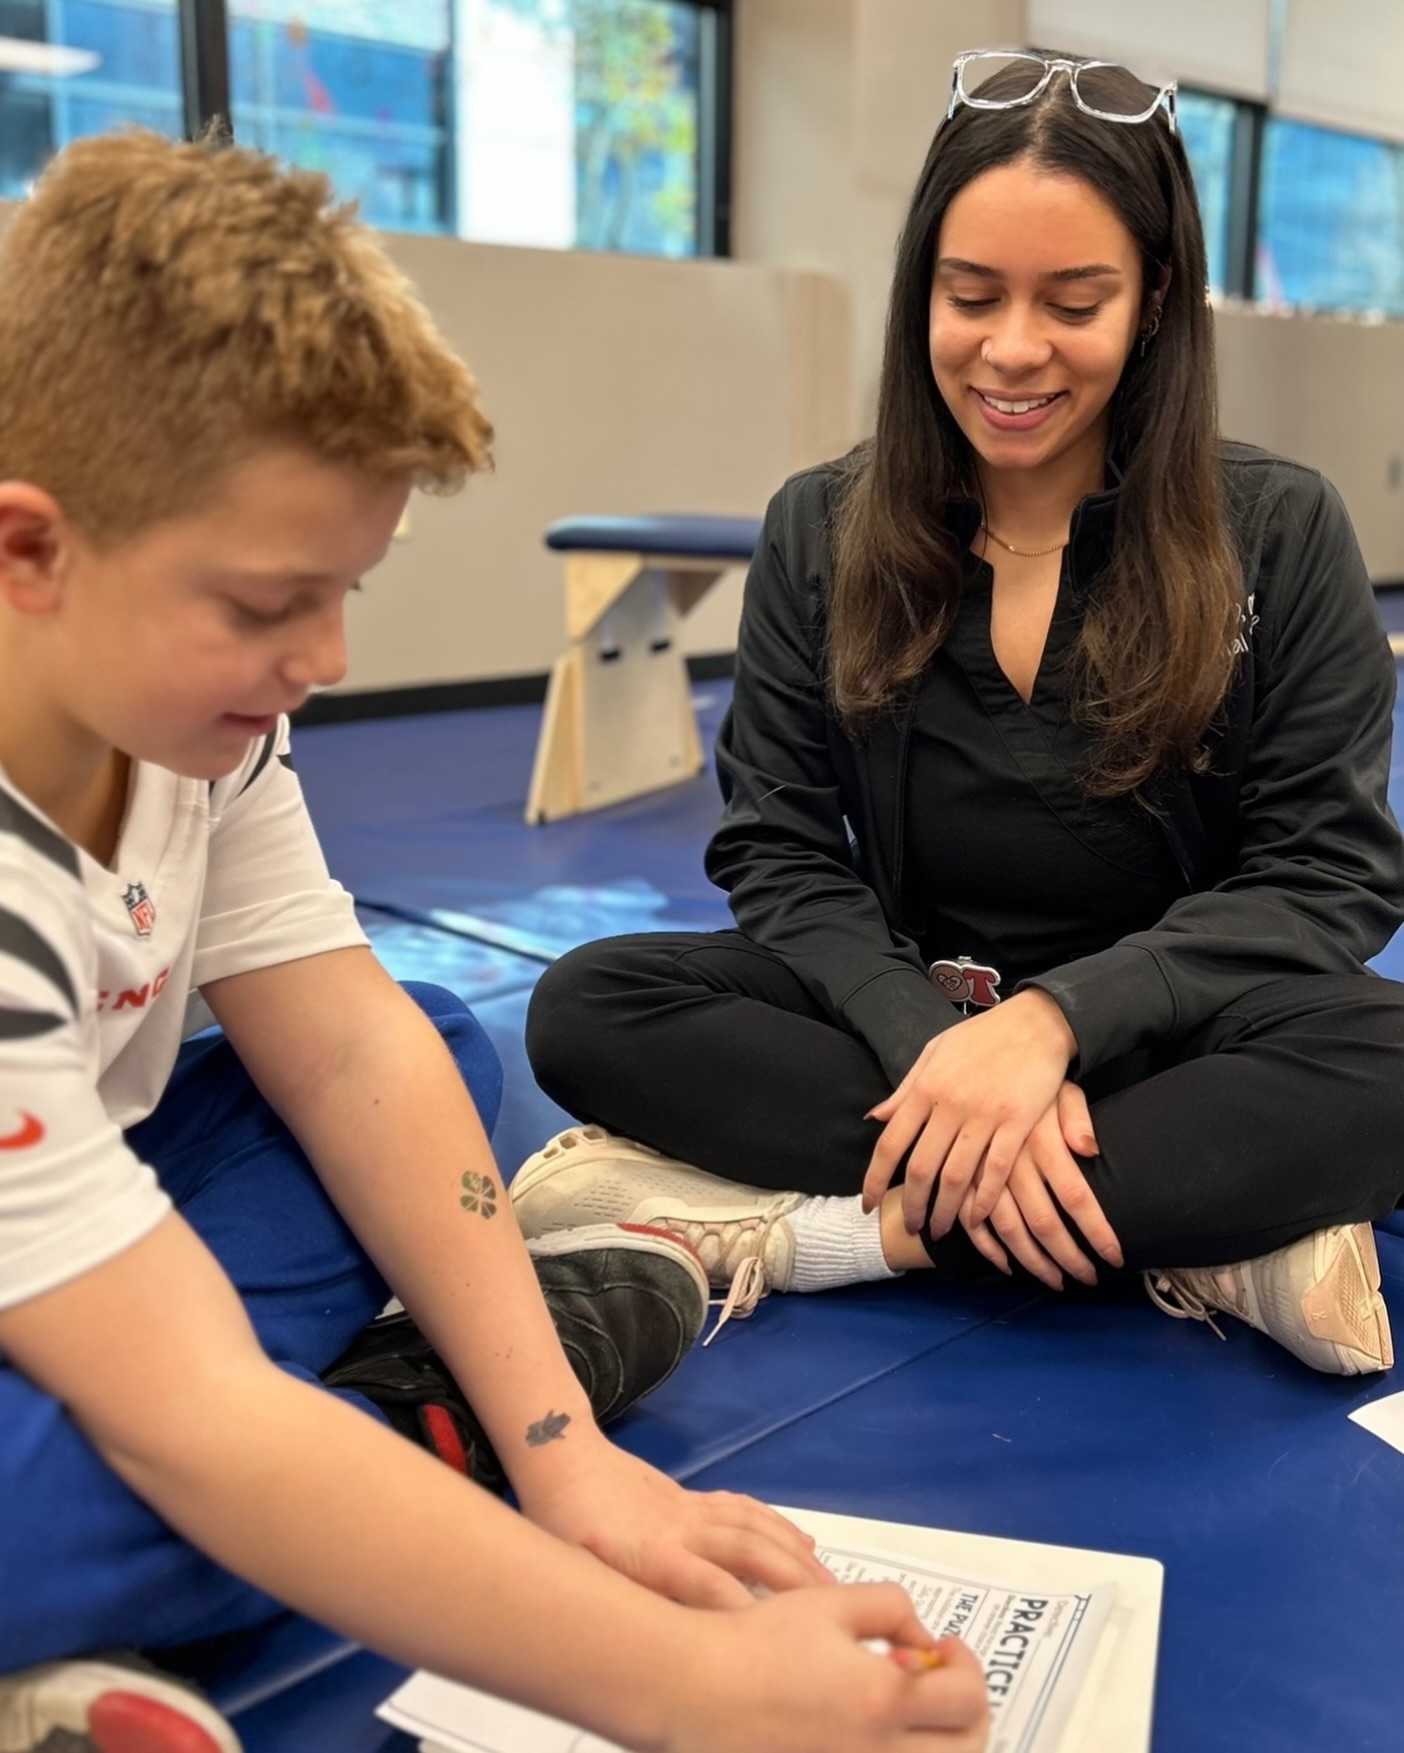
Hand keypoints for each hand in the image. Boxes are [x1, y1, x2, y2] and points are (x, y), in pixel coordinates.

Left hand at [516, 1438, 833, 1607]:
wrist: (560, 1461)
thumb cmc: (562, 1525)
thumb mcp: (580, 1574)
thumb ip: (621, 1607)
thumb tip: (653, 1648)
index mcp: (651, 1554)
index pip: (709, 1584)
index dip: (745, 1609)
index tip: (780, 1634)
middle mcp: (680, 1528)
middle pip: (748, 1550)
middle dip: (792, 1580)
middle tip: (829, 1610)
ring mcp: (690, 1509)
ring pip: (754, 1526)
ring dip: (795, 1553)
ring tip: (828, 1584)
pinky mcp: (693, 1498)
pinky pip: (744, 1508)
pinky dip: (778, 1524)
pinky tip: (801, 1541)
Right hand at [668, 1586, 989, 1752]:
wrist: (697, 1690)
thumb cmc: (756, 1645)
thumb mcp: (830, 1603)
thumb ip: (891, 1606)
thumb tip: (922, 1637)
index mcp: (885, 1703)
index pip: (968, 1698)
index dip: (967, 1666)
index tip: (944, 1648)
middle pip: (968, 1748)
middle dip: (968, 1710)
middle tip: (943, 1681)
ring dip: (941, 1738)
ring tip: (910, 1705)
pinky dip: (901, 1752)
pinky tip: (874, 1727)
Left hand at [863, 992, 1075, 1241]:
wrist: (1035, 1022)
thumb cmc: (982, 1037)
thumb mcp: (934, 1053)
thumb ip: (905, 1089)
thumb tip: (874, 1117)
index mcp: (925, 1088)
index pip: (890, 1143)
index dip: (875, 1179)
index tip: (868, 1204)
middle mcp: (950, 1104)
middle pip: (921, 1168)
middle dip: (911, 1204)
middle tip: (909, 1226)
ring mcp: (985, 1115)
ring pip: (956, 1176)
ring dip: (945, 1210)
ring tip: (937, 1230)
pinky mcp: (1017, 1122)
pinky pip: (996, 1170)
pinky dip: (984, 1199)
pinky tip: (976, 1218)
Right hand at [960, 1084, 1122, 1289]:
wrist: (975, 1058)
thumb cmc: (1027, 1076)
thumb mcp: (1057, 1086)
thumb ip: (1076, 1116)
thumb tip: (1090, 1148)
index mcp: (1040, 1139)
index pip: (1077, 1196)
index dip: (1097, 1232)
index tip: (1115, 1259)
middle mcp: (1012, 1160)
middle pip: (1044, 1222)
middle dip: (1068, 1258)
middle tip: (1087, 1281)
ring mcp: (982, 1172)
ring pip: (1009, 1229)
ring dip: (1032, 1261)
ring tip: (1055, 1281)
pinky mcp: (960, 1176)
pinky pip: (972, 1222)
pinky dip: (988, 1248)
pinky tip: (1007, 1265)